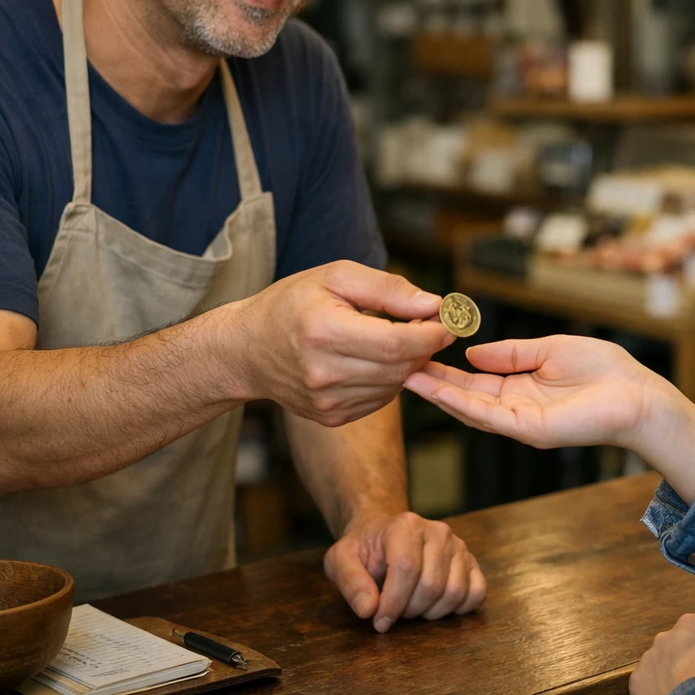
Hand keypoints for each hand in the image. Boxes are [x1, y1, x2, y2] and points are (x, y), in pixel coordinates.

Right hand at [229, 262, 453, 425]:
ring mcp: (326, 401)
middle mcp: (324, 373)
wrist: (247, 350)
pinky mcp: (331, 417)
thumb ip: (387, 288)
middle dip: (426, 346)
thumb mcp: (336, 276)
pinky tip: (377, 359)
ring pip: (394, 385)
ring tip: (399, 337)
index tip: (448, 320)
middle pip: (400, 366)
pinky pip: (379, 399)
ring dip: (409, 363)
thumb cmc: (292, 303)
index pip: (397, 342)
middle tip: (431, 325)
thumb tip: (434, 304)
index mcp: (324, 331)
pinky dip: (389, 379)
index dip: (431, 333)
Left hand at [323, 511, 485, 631]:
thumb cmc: (364, 550)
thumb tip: (368, 609)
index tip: (378, 620)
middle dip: (409, 610)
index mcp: (405, 526)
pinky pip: (476, 593)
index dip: (393, 603)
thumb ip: (349, 582)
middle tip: (394, 610)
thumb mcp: (341, 560)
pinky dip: (457, 608)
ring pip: (455, 592)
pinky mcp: (470, 561)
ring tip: (412, 605)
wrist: (385, 536)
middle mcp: (437, 531)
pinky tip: (435, 606)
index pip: (407, 569)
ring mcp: (458, 545)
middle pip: (432, 585)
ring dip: (431, 612)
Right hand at [404, 335, 665, 450]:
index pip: (472, 380)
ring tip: (403, 375)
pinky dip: (459, 403)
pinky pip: (488, 416)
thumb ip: (510, 353)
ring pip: (467, 408)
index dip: (444, 369)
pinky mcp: (530, 430)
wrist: (638, 395)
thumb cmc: (603, 371)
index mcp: (518, 388)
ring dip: (435, 393)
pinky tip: (437, 390)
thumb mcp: (548, 350)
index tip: (417, 352)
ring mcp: (519, 422)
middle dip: (430, 382)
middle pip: (462, 396)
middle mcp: (513, 408)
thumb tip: (471, 354)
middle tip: (395, 364)